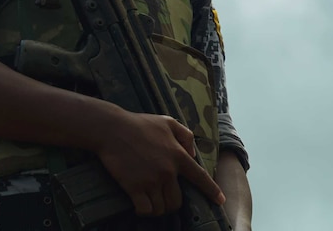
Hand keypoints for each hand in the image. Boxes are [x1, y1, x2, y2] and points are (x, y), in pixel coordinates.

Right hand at [93, 111, 224, 216]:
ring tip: (151, 201)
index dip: (212, 191)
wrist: (112, 129)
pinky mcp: (135, 187)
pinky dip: (144, 210)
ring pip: (162, 207)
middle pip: (177, 200)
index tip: (220, 200)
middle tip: (163, 197)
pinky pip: (146, 209)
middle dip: (172, 202)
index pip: (200, 177)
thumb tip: (193, 153)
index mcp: (177, 155)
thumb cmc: (138, 123)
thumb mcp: (166, 121)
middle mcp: (167, 171)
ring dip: (158, 208)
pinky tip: (140, 205)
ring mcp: (151, 180)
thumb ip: (185, 135)